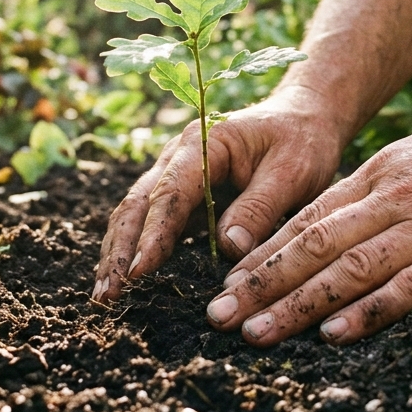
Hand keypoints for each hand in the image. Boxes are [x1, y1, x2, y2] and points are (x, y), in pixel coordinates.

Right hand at [92, 86, 348, 301]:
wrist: (305, 116)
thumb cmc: (302, 141)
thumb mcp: (293, 171)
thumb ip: (260, 207)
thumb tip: (228, 248)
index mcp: (203, 143)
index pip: (170, 194)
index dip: (153, 235)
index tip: (137, 272)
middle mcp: (179, 156)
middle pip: (138, 204)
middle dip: (119, 250)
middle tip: (107, 294)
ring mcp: (176, 173)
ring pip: (135, 212)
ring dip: (118, 252)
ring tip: (106, 295)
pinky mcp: (184, 194)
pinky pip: (151, 221)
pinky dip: (134, 248)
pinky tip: (126, 279)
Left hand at [203, 102, 411, 345]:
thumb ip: (386, 184)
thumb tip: (348, 216)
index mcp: (383, 171)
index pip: (309, 217)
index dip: (265, 254)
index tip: (229, 282)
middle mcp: (395, 196)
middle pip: (313, 244)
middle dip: (261, 283)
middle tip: (218, 315)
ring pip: (348, 268)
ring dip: (296, 304)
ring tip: (257, 332)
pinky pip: (408, 287)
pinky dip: (367, 312)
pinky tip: (334, 333)